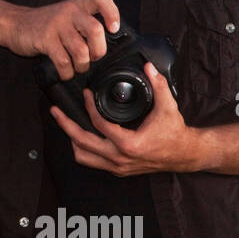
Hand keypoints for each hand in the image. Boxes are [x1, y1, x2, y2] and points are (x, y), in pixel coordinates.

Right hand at [5, 0, 121, 81]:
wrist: (15, 24)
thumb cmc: (46, 24)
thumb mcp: (68, 16)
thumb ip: (85, 24)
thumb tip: (107, 44)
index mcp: (78, 5)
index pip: (101, 0)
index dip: (111, 13)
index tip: (113, 29)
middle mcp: (69, 12)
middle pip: (95, 30)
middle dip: (98, 51)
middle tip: (94, 57)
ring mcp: (56, 25)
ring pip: (80, 50)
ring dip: (82, 65)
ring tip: (78, 67)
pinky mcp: (45, 39)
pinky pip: (63, 60)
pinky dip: (67, 72)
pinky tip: (65, 72)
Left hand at [48, 62, 206, 174]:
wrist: (184, 155)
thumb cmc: (175, 133)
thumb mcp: (168, 107)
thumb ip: (158, 85)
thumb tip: (148, 67)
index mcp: (129, 144)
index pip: (99, 124)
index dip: (89, 106)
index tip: (85, 93)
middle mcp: (119, 158)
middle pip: (81, 143)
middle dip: (65, 125)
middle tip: (55, 111)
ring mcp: (117, 167)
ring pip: (83, 156)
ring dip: (72, 140)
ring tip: (65, 123)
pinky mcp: (118, 170)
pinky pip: (92, 162)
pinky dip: (83, 148)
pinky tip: (81, 135)